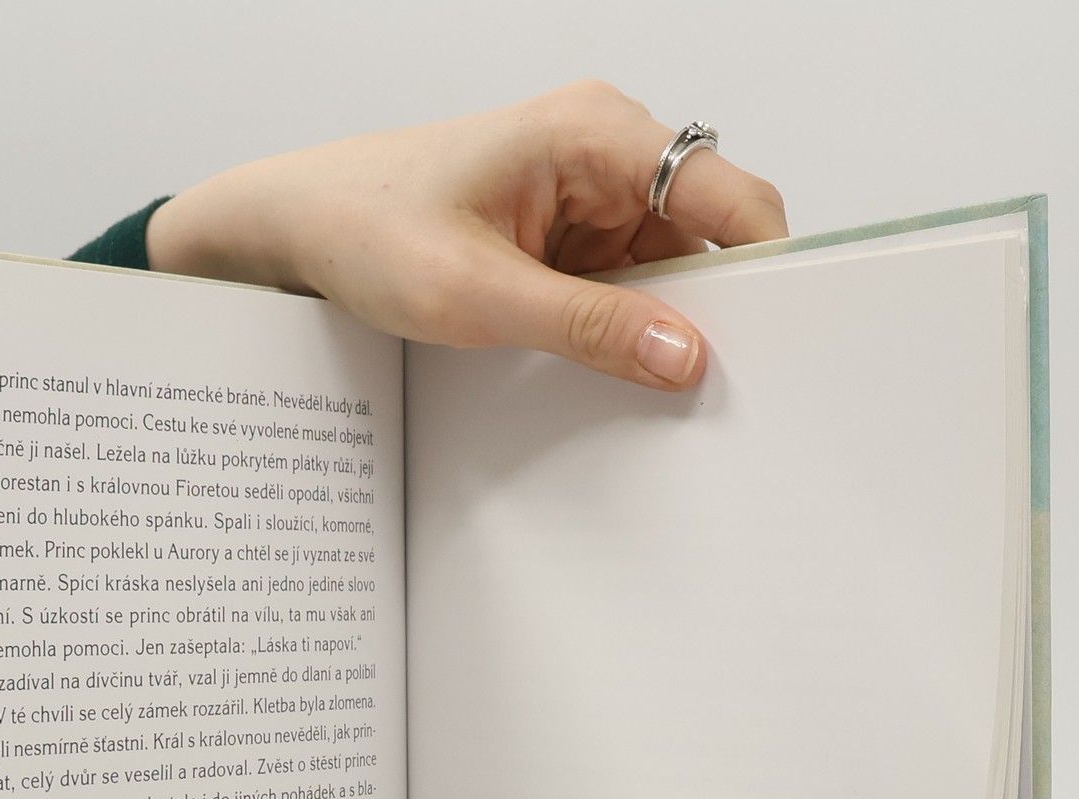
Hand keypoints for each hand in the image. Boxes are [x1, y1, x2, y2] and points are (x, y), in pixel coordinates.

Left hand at [148, 80, 787, 390]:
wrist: (300, 225)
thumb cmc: (368, 229)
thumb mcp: (479, 298)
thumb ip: (589, 330)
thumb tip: (686, 357)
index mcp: (594, 133)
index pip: (726, 192)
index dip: (764, 264)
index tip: (778, 339)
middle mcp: (605, 149)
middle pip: (706, 234)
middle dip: (709, 308)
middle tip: (707, 385)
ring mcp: (589, 190)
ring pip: (669, 268)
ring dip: (660, 324)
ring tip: (641, 382)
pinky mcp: (569, 231)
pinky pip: (626, 283)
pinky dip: (624, 326)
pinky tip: (609, 366)